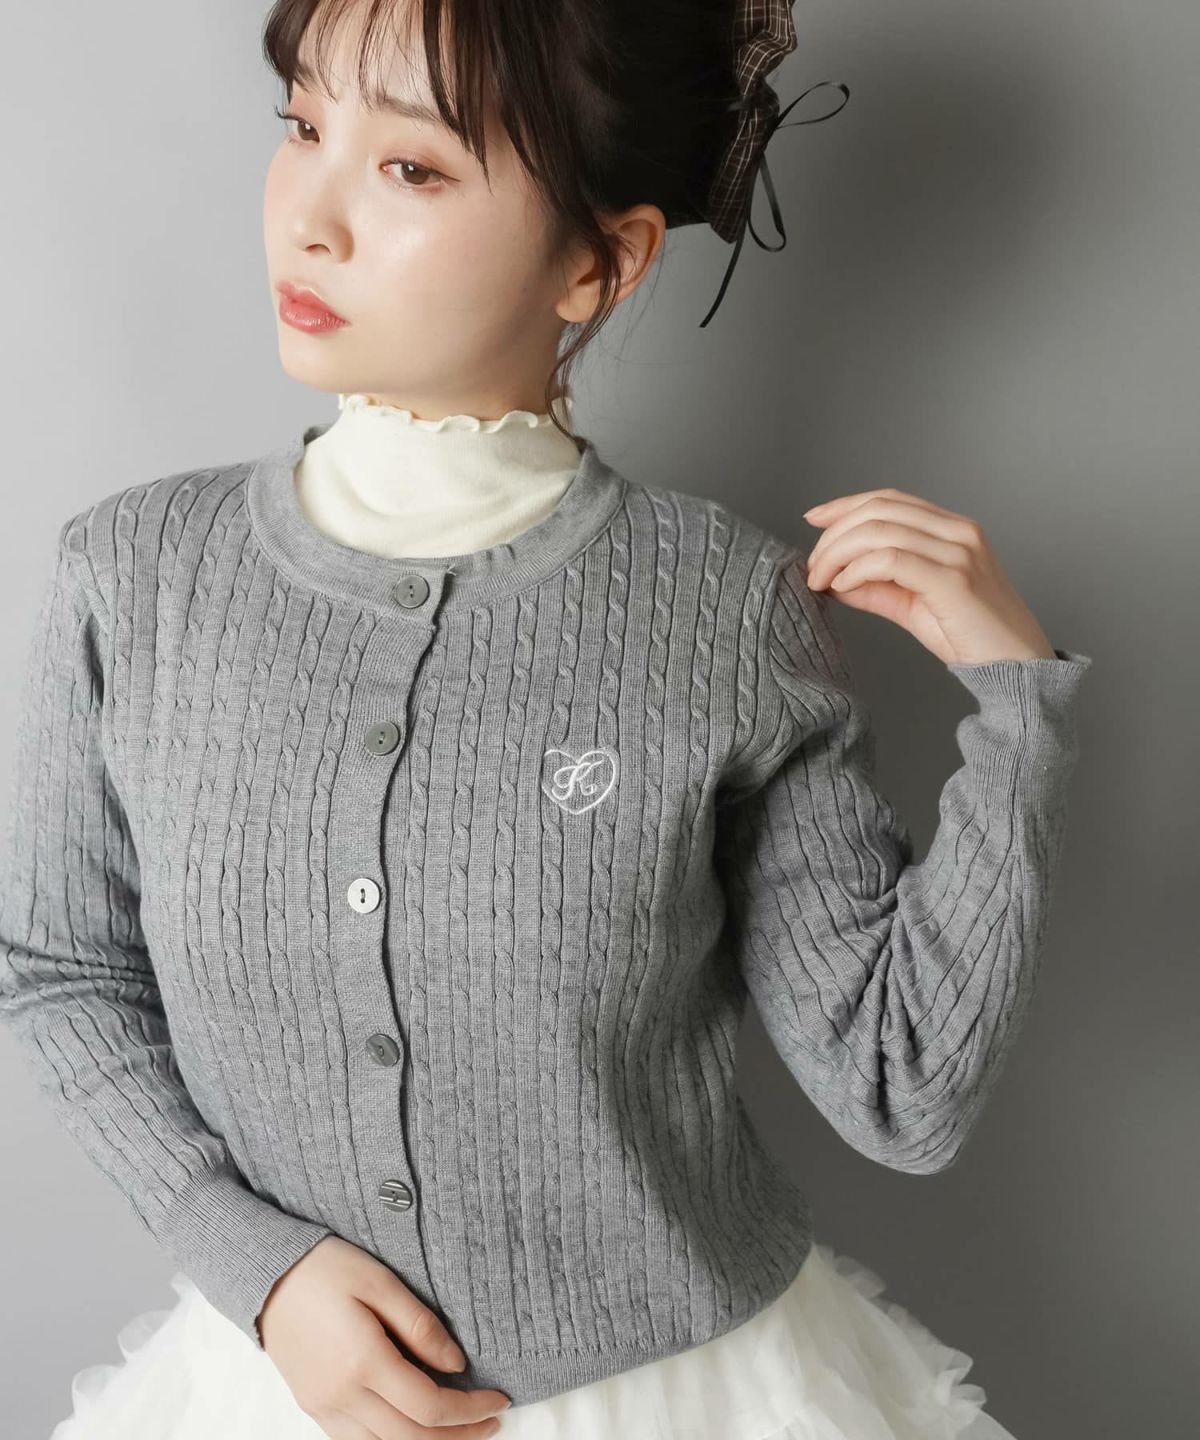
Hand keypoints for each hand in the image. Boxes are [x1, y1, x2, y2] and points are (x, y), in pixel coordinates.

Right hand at [259, 1235, 510, 1439]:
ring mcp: (324, 1407)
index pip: (430, 1407)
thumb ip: (420, 1325)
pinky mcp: (314, 1407)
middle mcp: (343, 1396)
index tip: (499, 1401)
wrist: (266, 1275)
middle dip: (458, 1437)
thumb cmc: (325, 1268)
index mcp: (364, 1362)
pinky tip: (414, 1429)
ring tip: (461, 1431)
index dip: (470, 1411)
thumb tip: (456, 1365)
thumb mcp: (380, 1280)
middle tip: (492, 1423)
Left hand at [802, 488, 1057, 664]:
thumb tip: (833, 578)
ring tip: (820, 579)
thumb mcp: (913, 606)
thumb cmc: (971, 637)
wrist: (1017, 668)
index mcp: (953, 529)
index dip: (846, 504)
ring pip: (880, 531)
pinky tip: (843, 586)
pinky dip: (857, 569)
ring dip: (838, 553)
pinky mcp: (953, 579)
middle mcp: (959, 531)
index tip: (814, 518)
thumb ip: (876, 588)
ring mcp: (959, 552)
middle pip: (879, 510)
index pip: (890, 500)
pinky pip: (890, 560)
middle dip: (835, 534)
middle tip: (813, 566)